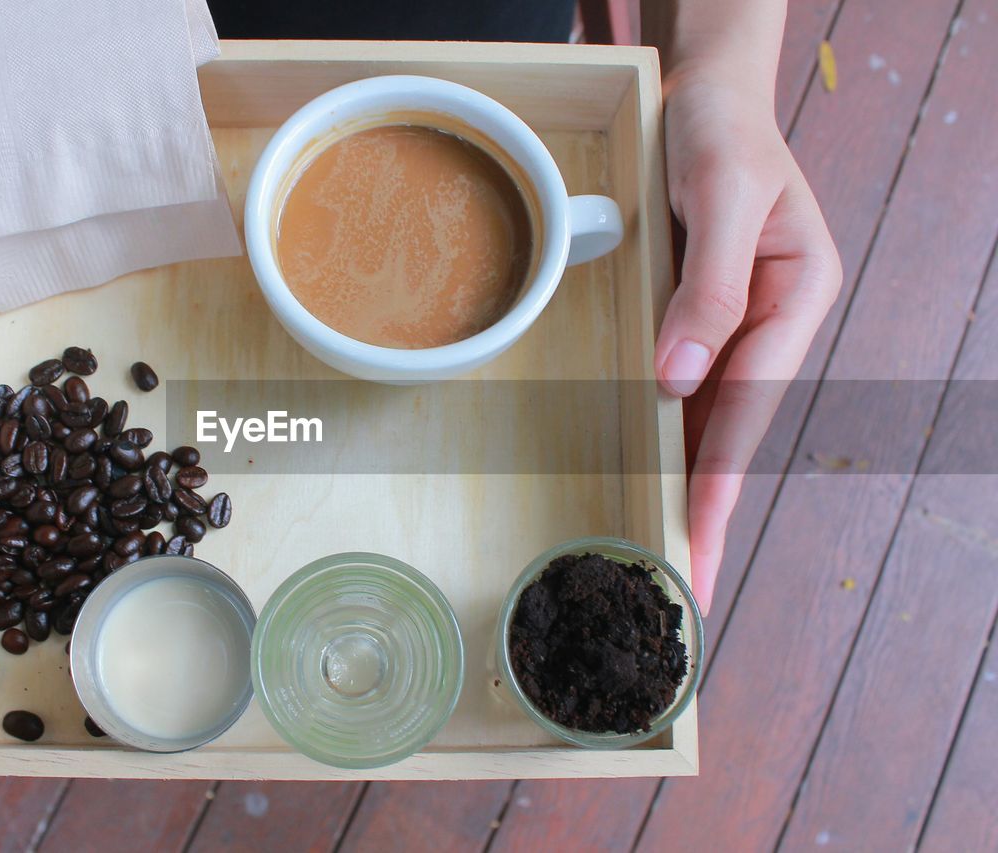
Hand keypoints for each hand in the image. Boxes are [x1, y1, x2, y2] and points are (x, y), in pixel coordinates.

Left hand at [654, 69, 841, 612]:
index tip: (699, 537)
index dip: (721, 475)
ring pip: (713, 416)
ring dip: (691, 481)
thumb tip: (677, 382)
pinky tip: (655, 473)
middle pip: (736, 427)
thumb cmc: (722, 132)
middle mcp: (774, 320)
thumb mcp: (723, 195)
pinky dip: (672, 436)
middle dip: (710, 504)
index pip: (752, 405)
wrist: (711, 94)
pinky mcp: (705, 318)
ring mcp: (741, 323)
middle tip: (688, 581)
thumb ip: (709, 288)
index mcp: (797, 296)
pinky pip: (690, 388)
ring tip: (671, 548)